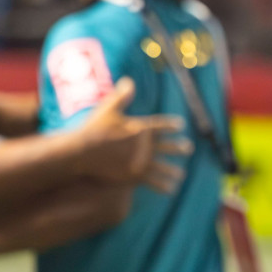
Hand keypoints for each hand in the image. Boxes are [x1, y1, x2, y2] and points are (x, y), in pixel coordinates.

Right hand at [78, 78, 191, 192]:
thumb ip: (121, 97)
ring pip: (163, 167)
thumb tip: (129, 81)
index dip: (172, 125)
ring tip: (181, 175)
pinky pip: (153, 182)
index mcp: (141, 128)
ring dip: (173, 171)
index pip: (161, 126)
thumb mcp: (107, 109)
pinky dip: (163, 186)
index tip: (181, 125)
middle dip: (179, 147)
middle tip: (189, 148)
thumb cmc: (93, 129)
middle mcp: (145, 145)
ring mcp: (141, 161)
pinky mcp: (134, 176)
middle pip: (167, 146)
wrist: (82, 152)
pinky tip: (171, 190)